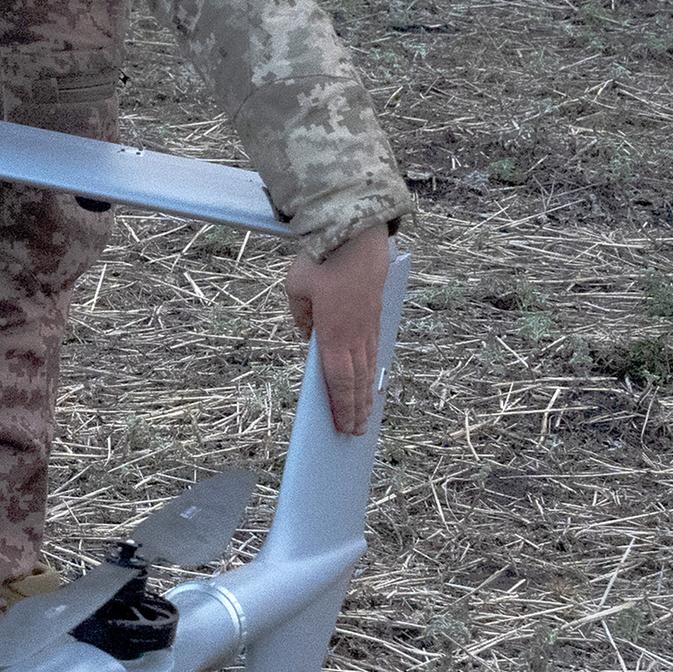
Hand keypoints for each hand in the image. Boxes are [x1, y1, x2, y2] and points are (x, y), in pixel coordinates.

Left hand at [285, 228, 393, 436]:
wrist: (356, 238)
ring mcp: (368, 327)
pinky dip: (372, 371)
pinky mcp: (375, 317)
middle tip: (356, 433)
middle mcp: (355, 336)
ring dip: (366, 395)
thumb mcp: (296, 290)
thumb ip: (301, 317)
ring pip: (368, 369)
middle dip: (355, 410)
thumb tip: (308, 337)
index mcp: (333, 335)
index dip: (340, 406)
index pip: (336, 380)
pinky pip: (373, 351)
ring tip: (366, 417)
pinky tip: (371, 380)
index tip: (342, 426)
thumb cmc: (321, 262)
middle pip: (356, 381)